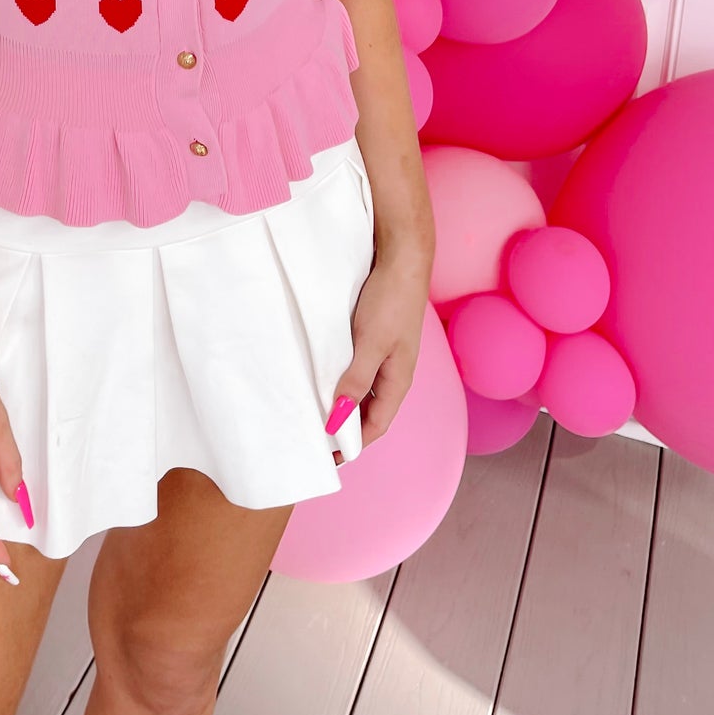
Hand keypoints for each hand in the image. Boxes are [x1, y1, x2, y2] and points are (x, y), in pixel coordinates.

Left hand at [330, 246, 431, 453]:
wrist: (401, 257)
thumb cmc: (390, 300)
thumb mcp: (370, 343)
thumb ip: (355, 381)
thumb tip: (337, 419)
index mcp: (397, 380)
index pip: (375, 426)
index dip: (352, 444)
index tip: (326, 457)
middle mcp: (392, 372)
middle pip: (368, 411)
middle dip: (345, 427)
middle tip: (314, 436)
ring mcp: (383, 354)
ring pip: (360, 389)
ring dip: (340, 401)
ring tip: (312, 409)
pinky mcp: (372, 337)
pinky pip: (355, 367)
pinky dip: (339, 378)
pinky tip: (319, 374)